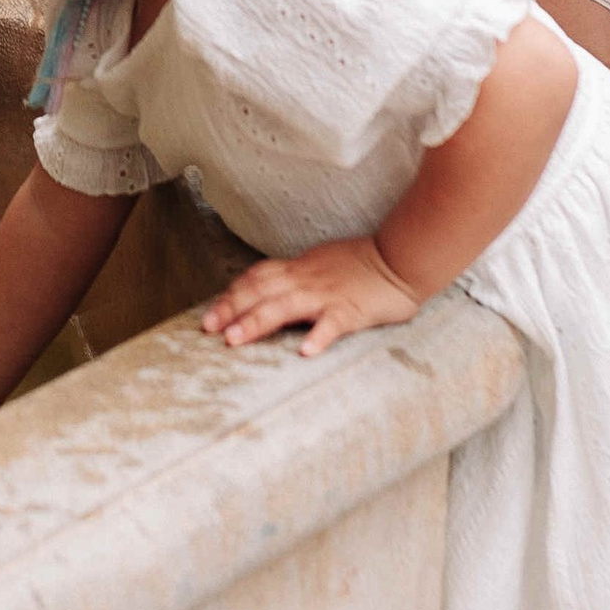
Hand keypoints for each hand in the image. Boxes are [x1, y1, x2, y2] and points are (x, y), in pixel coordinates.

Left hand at [201, 235, 419, 354]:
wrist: (400, 258)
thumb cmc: (363, 264)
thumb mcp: (322, 264)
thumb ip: (297, 277)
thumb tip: (271, 290)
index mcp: (300, 269)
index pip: (256, 277)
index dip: (231, 294)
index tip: (211, 314)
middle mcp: (307, 279)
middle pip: (261, 291)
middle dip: (231, 309)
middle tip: (208, 329)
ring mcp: (328, 294)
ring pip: (285, 305)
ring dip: (257, 321)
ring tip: (235, 340)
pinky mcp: (352, 310)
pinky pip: (333, 323)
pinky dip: (318, 336)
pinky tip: (305, 351)